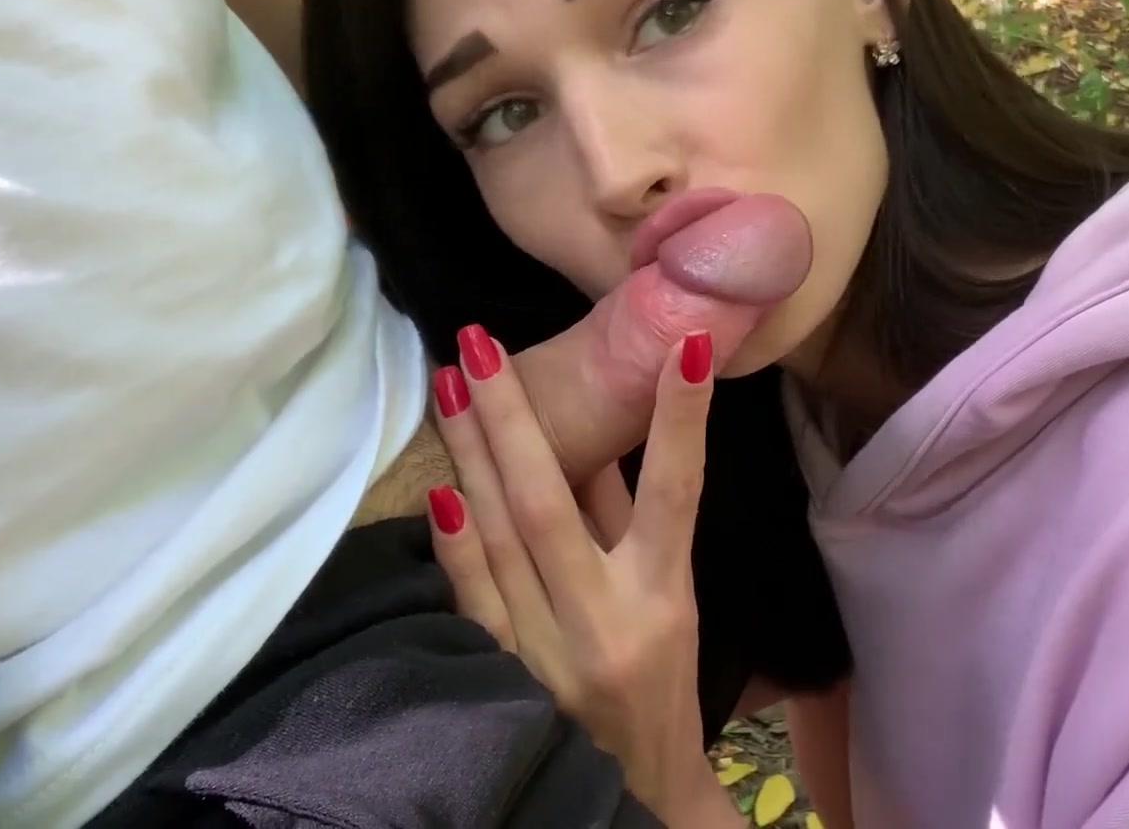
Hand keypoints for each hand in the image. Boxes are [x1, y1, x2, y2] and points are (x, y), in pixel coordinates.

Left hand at [428, 323, 739, 827]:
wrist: (635, 795)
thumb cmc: (661, 686)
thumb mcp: (672, 602)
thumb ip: (633, 521)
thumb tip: (599, 438)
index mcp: (664, 597)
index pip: (677, 492)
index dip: (681, 420)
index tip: (687, 345)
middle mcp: (606, 621)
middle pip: (550, 505)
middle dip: (513, 418)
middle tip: (479, 345)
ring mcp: (548, 651)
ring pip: (502, 539)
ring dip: (471, 456)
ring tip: (450, 385)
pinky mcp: (505, 676)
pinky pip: (474, 597)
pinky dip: (456, 540)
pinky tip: (441, 485)